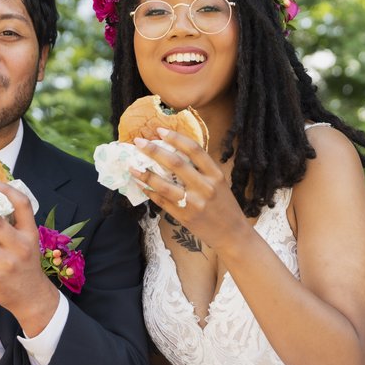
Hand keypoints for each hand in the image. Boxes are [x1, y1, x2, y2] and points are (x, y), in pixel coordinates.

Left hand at [130, 128, 248, 251]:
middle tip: (139, 141)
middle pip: (175, 163)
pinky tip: (140, 184)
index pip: (194, 150)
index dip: (175, 137)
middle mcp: (205, 187)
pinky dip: (149, 192)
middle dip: (154, 150)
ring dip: (145, 174)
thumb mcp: (219, 182)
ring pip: (164, 185)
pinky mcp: (184, 216)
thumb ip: (201, 169)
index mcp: (215, 174)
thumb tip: (175, 150)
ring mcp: (194, 203)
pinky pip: (162, 201)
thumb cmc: (224, 204)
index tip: (159, 130)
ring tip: (132, 166)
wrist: (232, 234)